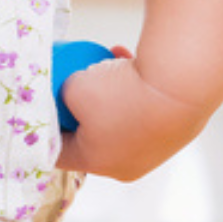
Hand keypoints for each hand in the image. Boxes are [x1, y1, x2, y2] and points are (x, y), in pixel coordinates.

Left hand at [54, 47, 210, 181]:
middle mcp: (128, 164)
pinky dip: (134, 87)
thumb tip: (70, 90)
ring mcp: (156, 149)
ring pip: (119, 117)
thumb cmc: (122, 91)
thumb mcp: (74, 87)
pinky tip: (127, 58)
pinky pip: (145, 108)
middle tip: (74, 80)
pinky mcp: (177, 129)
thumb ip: (63, 93)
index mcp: (97, 163)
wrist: (184, 82)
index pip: (58, 151)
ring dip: (109, 91)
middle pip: (91, 135)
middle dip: (80, 106)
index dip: (43, 126)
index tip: (39, 103)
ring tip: (105, 62)